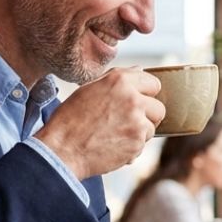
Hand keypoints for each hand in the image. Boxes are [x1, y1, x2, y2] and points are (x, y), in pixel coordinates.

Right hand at [34, 68, 164, 180]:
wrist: (62, 150)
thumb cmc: (70, 120)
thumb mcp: (89, 89)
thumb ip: (117, 79)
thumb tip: (139, 71)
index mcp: (120, 81)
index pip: (153, 83)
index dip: (145, 94)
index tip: (137, 102)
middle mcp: (132, 99)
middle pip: (159, 107)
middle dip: (147, 116)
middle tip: (128, 122)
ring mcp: (137, 122)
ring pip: (151, 128)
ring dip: (138, 134)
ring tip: (115, 135)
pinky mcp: (137, 144)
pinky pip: (142, 146)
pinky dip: (131, 149)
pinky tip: (112, 147)